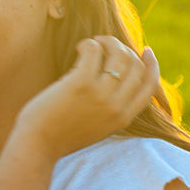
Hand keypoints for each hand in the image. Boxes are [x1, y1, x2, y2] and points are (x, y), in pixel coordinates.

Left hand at [14, 37, 159, 159]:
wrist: (37, 146)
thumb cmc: (60, 135)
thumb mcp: (96, 127)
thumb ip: (110, 109)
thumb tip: (114, 79)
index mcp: (123, 118)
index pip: (150, 86)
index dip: (152, 64)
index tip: (145, 50)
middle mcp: (117, 107)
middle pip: (136, 66)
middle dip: (126, 49)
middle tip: (107, 44)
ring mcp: (101, 95)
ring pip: (119, 55)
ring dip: (108, 42)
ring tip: (94, 43)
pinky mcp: (82, 84)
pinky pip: (94, 51)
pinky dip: (89, 44)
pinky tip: (80, 47)